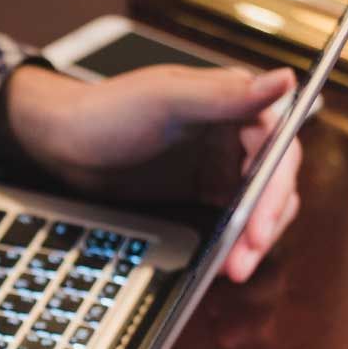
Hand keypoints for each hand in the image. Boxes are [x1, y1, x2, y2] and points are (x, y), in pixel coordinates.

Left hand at [0, 64, 302, 280]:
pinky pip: (231, 222)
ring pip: (257, 209)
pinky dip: (232, 243)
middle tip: (246, 257)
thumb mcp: (166, 98)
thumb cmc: (108, 108)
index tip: (260, 223)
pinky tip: (222, 264)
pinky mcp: (203, 194)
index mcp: (237, 104)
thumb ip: (225, 94)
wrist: (63, 141)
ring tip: (235, 269)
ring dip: (252, 240)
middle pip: (274, 185)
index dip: (275, 189)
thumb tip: (284, 79)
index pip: (278, 150)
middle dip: (265, 223)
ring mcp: (221, 167)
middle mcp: (236, 136)